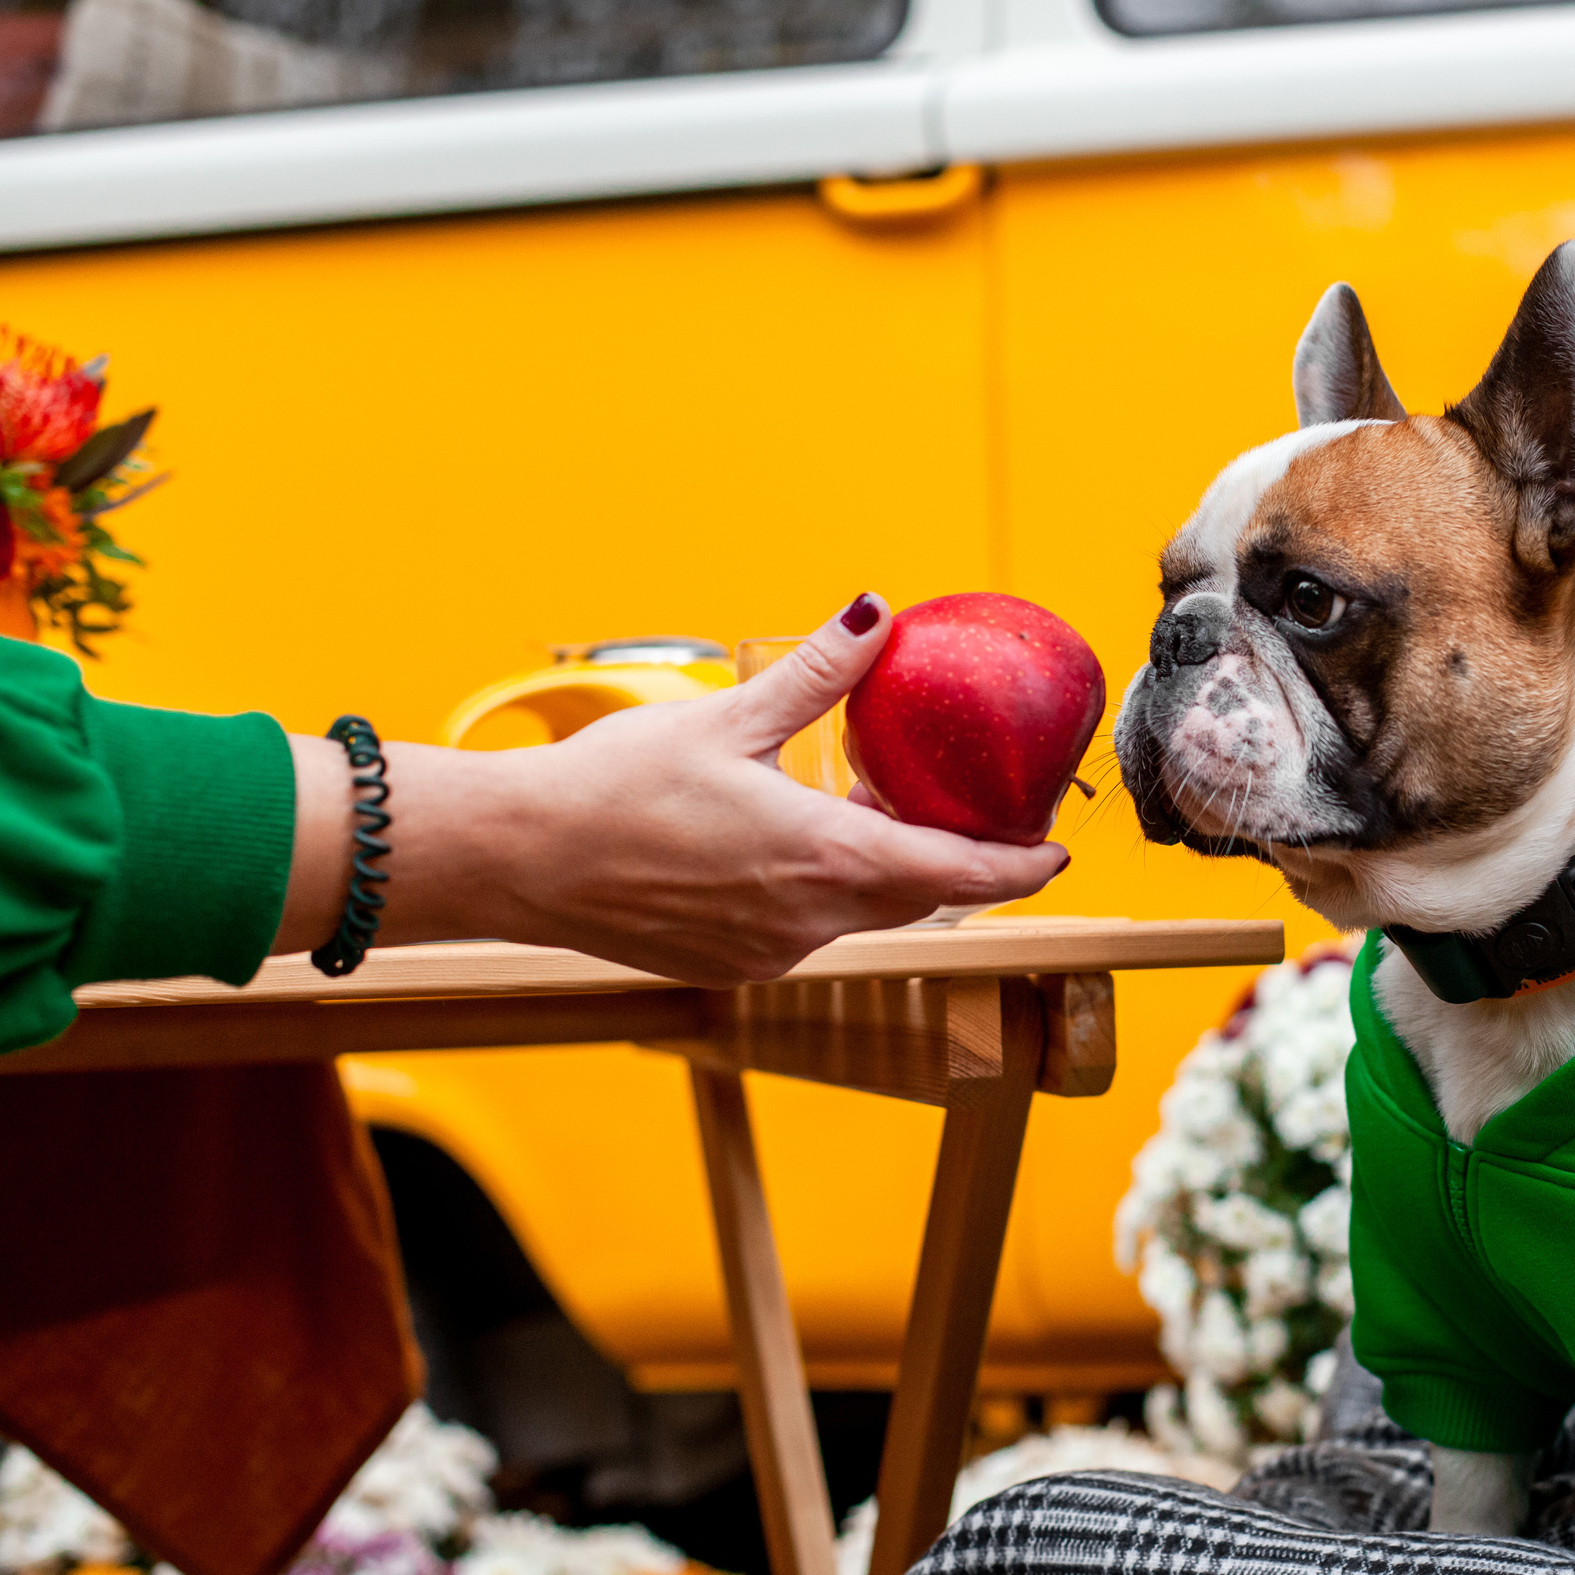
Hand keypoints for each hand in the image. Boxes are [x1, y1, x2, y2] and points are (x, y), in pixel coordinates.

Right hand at [276, 597, 1070, 982]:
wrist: (517, 862)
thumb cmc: (614, 788)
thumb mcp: (729, 716)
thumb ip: (818, 672)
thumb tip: (877, 611)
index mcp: (826, 863)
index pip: (962, 879)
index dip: (1021, 868)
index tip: (1058, 851)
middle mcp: (811, 923)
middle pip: (918, 896)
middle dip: (957, 860)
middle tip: (979, 810)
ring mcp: (770, 952)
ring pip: (861, 910)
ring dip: (884, 867)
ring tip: (879, 804)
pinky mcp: (732, 962)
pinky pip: (810, 925)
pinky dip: (828, 885)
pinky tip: (801, 836)